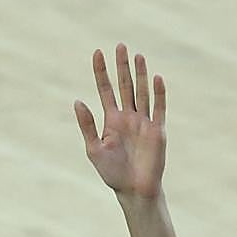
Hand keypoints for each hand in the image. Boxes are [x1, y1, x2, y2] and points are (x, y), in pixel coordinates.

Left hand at [74, 44, 165, 198]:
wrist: (133, 190)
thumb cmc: (112, 172)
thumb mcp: (94, 148)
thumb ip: (87, 125)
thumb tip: (77, 101)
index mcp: (111, 120)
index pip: (106, 90)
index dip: (101, 72)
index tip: (97, 53)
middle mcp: (128, 116)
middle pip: (125, 86)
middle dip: (122, 67)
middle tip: (120, 46)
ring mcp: (144, 122)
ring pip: (141, 92)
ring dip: (140, 74)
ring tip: (137, 55)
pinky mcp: (157, 130)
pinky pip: (159, 108)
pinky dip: (158, 93)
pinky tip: (156, 78)